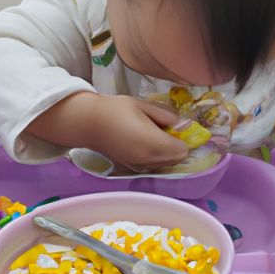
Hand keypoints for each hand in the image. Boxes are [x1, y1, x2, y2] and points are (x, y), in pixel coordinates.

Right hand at [27, 92, 187, 171]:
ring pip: (166, 164)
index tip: (180, 130)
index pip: (182, 150)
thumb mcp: (143, 105)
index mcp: (153, 142)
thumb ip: (165, 116)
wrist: (89, 123)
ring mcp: (140, 165)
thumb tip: (181, 124)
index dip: (185, 140)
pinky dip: (157, 158)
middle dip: (178, 147)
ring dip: (168, 153)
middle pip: (176, 160)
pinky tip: (147, 145)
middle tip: (169, 131)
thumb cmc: (116, 109)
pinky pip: (154, 166)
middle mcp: (148, 158)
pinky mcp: (132, 168)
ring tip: (156, 136)